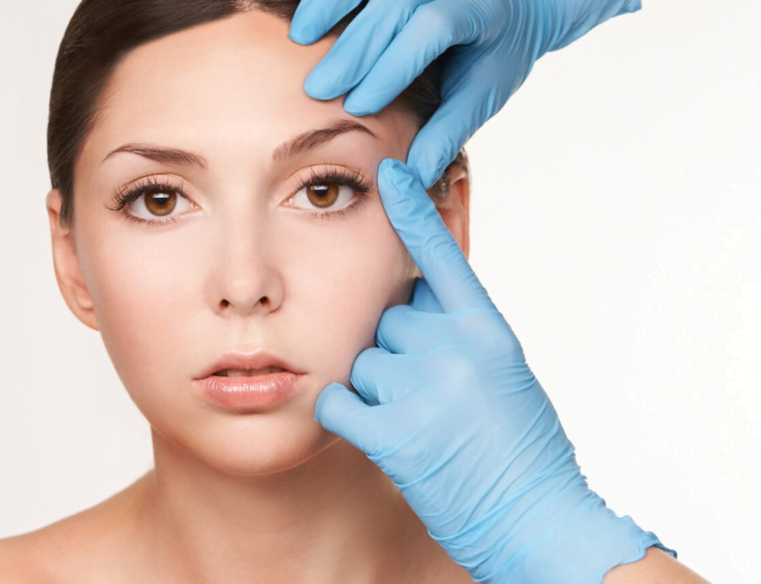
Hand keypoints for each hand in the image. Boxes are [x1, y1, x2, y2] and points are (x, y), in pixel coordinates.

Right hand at [289, 0, 640, 188]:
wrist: (519, 6)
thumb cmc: (497, 53)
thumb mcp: (482, 95)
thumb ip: (448, 132)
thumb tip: (410, 177)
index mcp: (482, 11)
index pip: (433, 27)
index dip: (394, 65)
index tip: (360, 105)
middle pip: (394, 4)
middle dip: (353, 48)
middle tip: (319, 89)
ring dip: (331, 6)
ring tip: (301, 40)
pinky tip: (306, 22)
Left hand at [314, 159, 669, 582]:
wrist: (536, 519)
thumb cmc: (522, 449)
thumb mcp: (504, 371)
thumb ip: (461, 328)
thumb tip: (418, 292)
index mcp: (486, 329)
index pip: (442, 254)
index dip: (413, 212)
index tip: (392, 171)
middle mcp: (454, 348)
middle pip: (385, 319)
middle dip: (395, 351)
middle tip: (429, 395)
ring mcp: (422, 389)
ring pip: (361, 361)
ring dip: (377, 391)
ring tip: (420, 424)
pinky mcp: (392, 433)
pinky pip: (337, 400)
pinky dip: (346, 416)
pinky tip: (379, 434)